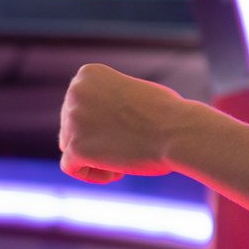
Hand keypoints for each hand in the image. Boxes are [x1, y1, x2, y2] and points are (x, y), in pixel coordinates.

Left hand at [58, 63, 188, 183]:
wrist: (178, 131)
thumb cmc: (167, 114)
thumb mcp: (131, 93)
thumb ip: (107, 100)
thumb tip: (92, 120)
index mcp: (88, 74)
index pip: (79, 105)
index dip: (99, 123)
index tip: (125, 129)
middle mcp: (75, 91)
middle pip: (71, 126)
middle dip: (96, 141)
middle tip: (128, 146)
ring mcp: (73, 119)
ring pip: (70, 147)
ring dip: (95, 158)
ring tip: (125, 160)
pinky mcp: (76, 147)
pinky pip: (70, 167)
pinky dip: (92, 174)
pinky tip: (116, 173)